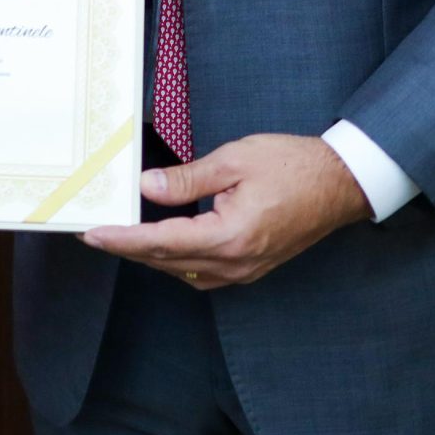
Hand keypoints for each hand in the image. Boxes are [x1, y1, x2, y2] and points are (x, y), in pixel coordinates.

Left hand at [81, 133, 371, 289]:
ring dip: (151, 257)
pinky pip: (203, 274)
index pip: (161, 242)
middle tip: (95, 234)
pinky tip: (164, 246)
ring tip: (122, 237)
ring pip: (183, 272)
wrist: (341, 184)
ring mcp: (246, 271)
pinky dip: (177, 261)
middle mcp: (236, 263)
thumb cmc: (293, 165)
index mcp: (230, 236)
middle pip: (167, 261)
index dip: (122, 238)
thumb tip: (147, 187)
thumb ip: (187, 179)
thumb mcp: (234, 160)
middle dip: (128, 248)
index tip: (93, 234)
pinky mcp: (252, 269)